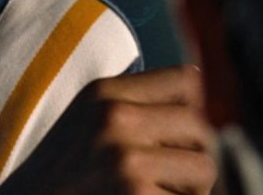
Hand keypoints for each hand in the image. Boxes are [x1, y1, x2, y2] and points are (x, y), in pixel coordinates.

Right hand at [0, 65, 215, 194]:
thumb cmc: (62, 173)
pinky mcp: (135, 193)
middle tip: (161, 173)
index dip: (192, 109)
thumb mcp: (87, 120)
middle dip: (191, 154)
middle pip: (201, 126)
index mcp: (103, 93)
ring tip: (151, 190)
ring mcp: (125, 158)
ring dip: (188, 187)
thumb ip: (134, 105)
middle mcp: (114, 118)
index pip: (188, 81)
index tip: (177, 133)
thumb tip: (200, 106)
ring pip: (204, 166)